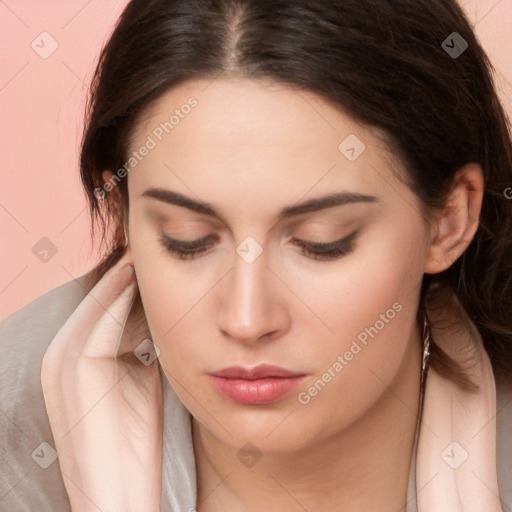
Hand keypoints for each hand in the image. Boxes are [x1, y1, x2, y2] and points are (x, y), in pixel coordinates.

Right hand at [41, 253, 162, 510]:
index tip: (159, 263)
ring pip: (102, 301)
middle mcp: (61, 352)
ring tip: (152, 255)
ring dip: (127, 276)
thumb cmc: (135, 441)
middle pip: (101, 298)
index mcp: (75, 357)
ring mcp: (64, 358)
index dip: (132, 282)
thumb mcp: (141, 380)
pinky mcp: (75, 366)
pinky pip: (105, 317)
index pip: (105, 306)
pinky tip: (145, 276)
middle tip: (155, 250)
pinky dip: (124, 293)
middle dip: (129, 274)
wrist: (118, 493)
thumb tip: (163, 311)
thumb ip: (144, 344)